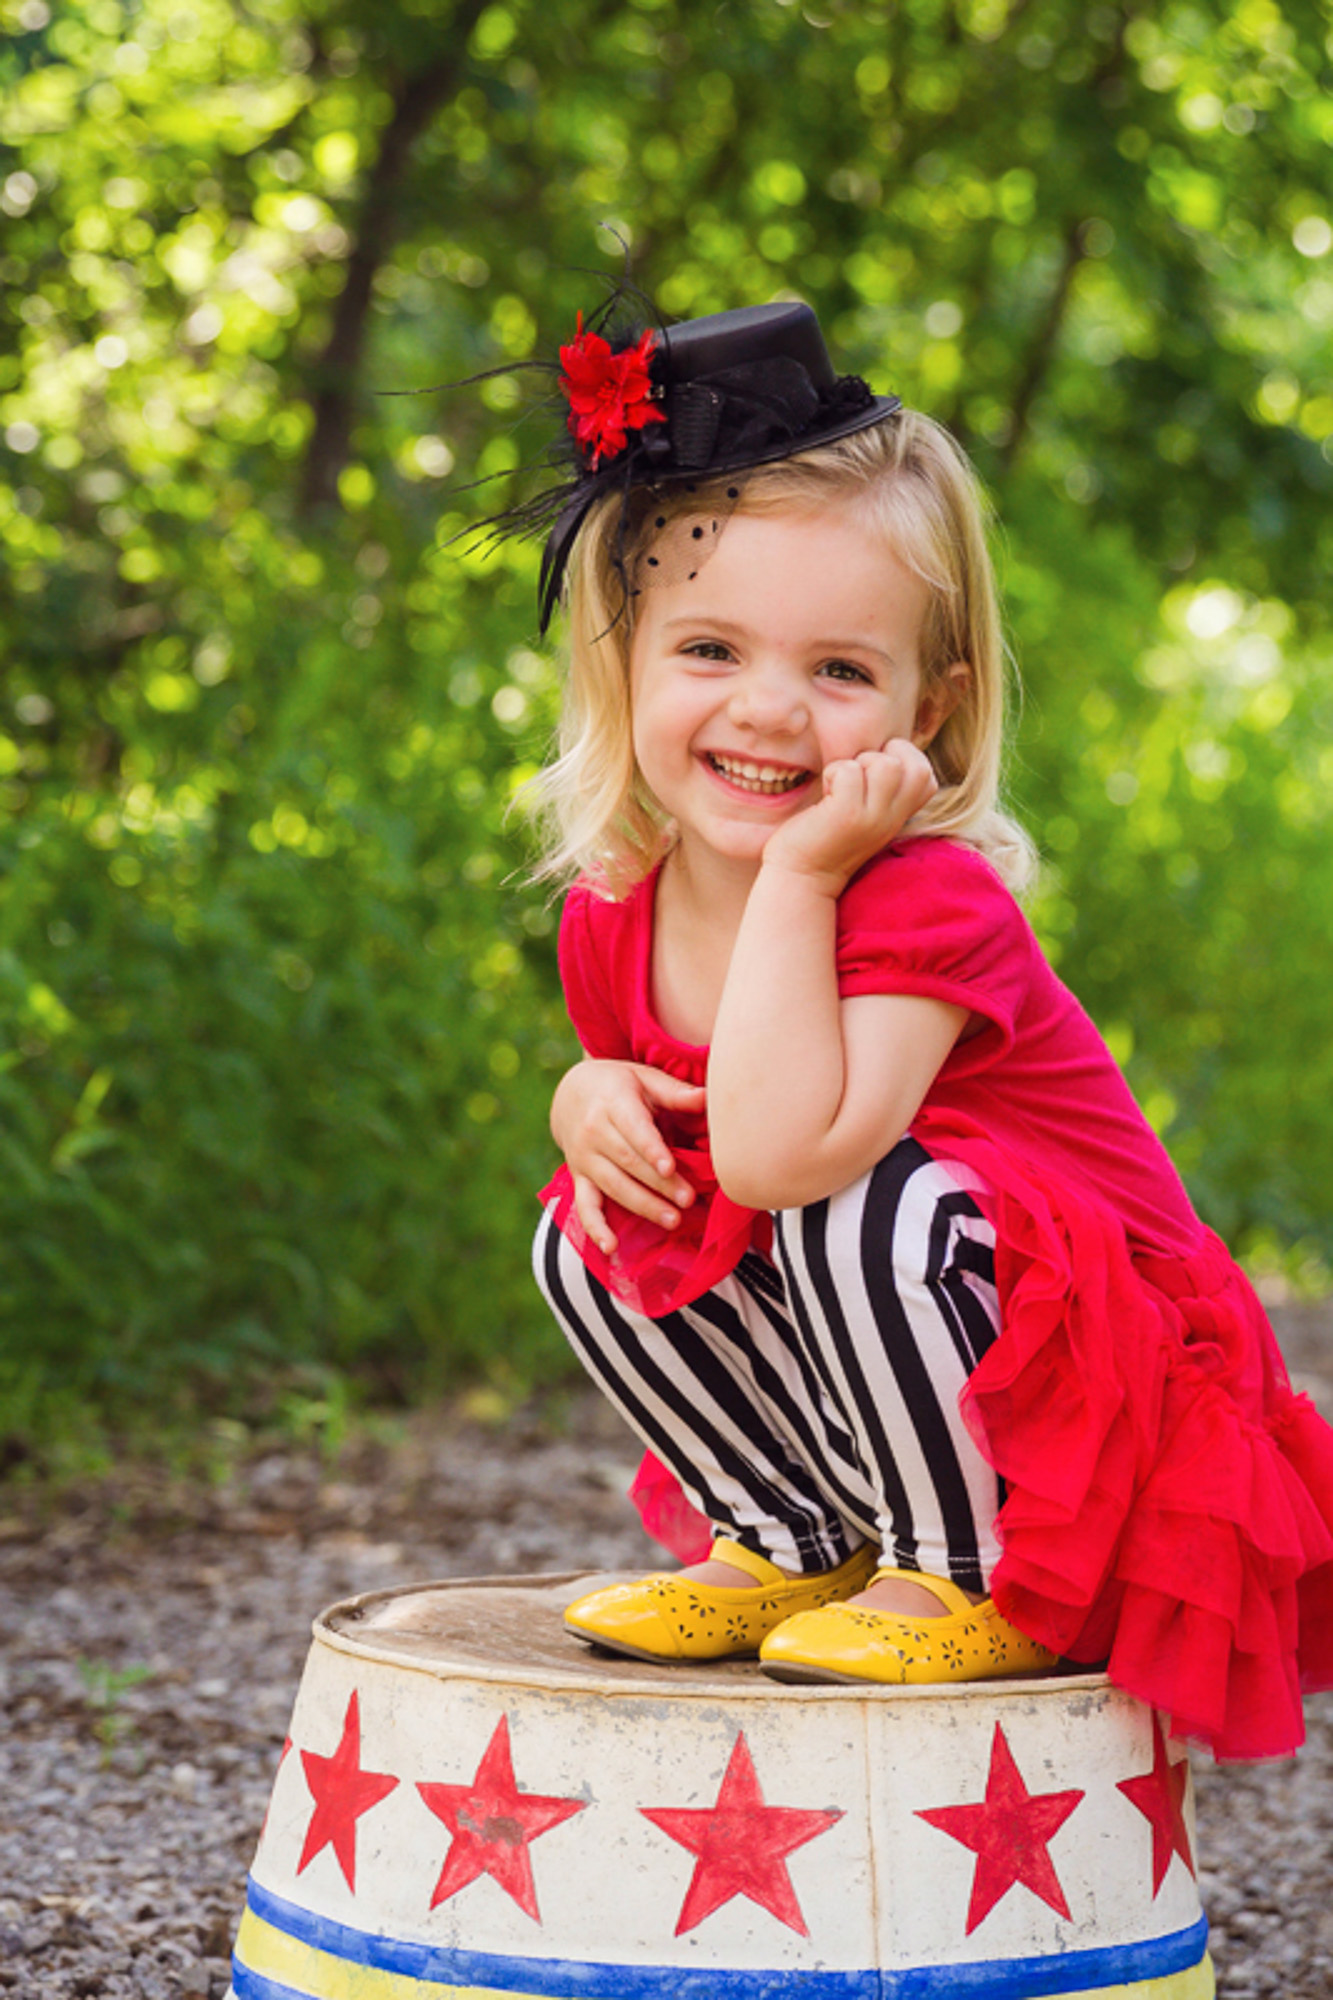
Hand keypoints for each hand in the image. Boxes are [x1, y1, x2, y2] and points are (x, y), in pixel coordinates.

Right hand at [551, 1060, 706, 1256]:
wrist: (570, 1093)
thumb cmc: (618, 1085)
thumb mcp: (643, 1078)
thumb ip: (674, 1091)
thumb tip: (707, 1097)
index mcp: (613, 1103)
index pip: (633, 1129)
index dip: (651, 1149)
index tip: (670, 1167)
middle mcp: (593, 1132)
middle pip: (628, 1162)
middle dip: (658, 1184)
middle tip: (688, 1199)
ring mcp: (584, 1158)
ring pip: (613, 1186)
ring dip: (643, 1206)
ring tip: (672, 1220)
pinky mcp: (579, 1178)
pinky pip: (585, 1206)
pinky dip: (595, 1228)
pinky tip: (611, 1248)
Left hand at [761, 740, 937, 894]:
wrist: (801, 878)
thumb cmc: (826, 837)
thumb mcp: (865, 814)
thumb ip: (881, 788)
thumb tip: (881, 748)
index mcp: (898, 816)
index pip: (926, 776)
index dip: (901, 761)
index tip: (871, 777)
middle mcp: (891, 819)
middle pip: (916, 766)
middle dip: (884, 756)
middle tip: (857, 778)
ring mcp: (872, 818)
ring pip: (886, 764)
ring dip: (858, 763)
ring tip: (841, 786)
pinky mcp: (846, 815)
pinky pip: (848, 770)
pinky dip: (832, 772)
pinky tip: (825, 794)